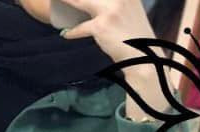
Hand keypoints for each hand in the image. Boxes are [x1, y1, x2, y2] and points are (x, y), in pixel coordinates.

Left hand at [60, 0, 171, 117]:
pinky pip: (80, 28)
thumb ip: (118, 3)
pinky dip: (72, 32)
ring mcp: (110, 10)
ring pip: (79, 1)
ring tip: (55, 2)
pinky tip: (66, 34)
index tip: (74, 0)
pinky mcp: (101, 26)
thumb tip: (97, 5)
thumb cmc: (137, 37)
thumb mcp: (131, 11)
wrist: (145, 58)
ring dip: (66, 1)